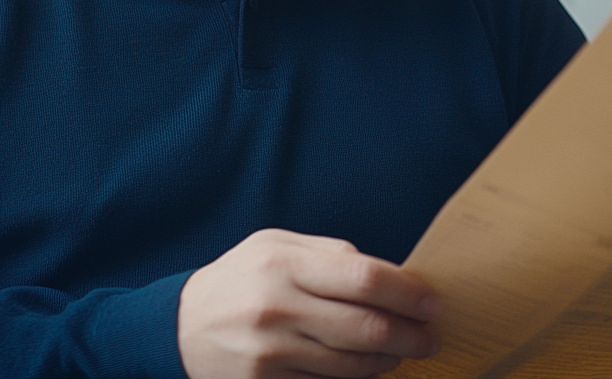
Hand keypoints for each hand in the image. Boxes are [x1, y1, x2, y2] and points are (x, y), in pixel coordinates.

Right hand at [177, 228, 441, 378]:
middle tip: (432, 335)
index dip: (406, 292)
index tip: (432, 301)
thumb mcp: (278, 244)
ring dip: (389, 360)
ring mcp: (270, 354)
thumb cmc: (242, 277)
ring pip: (350, 364)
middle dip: (410, 334)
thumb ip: (330, 253)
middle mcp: (278, 308)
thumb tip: (387, 273)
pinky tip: (371, 368)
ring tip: (406, 351)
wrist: (180, 327)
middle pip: (364, 327)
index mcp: (286, 263)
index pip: (363, 277)